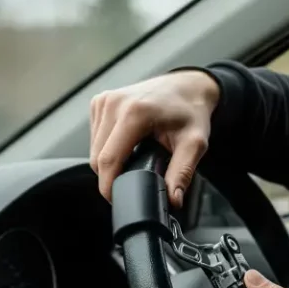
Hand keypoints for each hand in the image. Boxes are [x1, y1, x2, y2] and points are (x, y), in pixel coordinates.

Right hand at [89, 70, 219, 204]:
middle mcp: (114, 103)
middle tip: (135, 180)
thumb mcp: (194, 144)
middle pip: (97, 157)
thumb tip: (173, 200)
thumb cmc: (191, 112)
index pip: (108, 160)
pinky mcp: (99, 102)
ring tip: (135, 158)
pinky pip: (95, 136)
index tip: (118, 199)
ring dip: (109, 161)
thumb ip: (182, 173)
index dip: (110, 186)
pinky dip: (107, 147)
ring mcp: (104, 100)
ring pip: (93, 149)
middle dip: (112, 176)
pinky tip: (127, 144)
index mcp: (134, 112)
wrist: (188, 87)